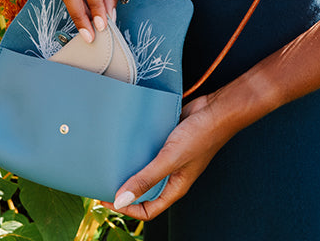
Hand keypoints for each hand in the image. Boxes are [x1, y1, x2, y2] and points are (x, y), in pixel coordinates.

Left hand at [101, 94, 233, 220]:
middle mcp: (172, 174)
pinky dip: (137, 145)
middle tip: (104, 179)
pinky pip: (149, 147)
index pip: (148, 209)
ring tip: (111, 159)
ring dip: (130, 164)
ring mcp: (170, 156)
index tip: (106, 199)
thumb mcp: (170, 159)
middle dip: (125, 188)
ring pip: (145, 167)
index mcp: (175, 187)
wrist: (216, 109)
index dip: (127, 208)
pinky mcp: (167, 139)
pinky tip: (125, 138)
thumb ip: (147, 178)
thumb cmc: (201, 136)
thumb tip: (121, 200)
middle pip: (145, 189)